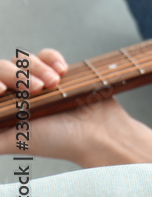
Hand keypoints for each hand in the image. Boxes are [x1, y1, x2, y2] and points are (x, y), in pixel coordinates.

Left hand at [0, 48, 119, 165]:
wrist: (98, 133)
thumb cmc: (58, 142)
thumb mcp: (11, 141)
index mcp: (3, 110)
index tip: (2, 91)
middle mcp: (16, 96)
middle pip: (2, 68)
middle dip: (17, 76)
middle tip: (34, 91)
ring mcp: (37, 83)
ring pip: (23, 59)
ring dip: (37, 68)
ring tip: (53, 84)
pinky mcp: (58, 73)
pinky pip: (47, 55)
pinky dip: (52, 58)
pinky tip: (61, 71)